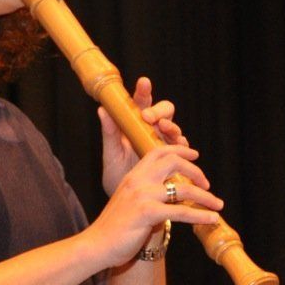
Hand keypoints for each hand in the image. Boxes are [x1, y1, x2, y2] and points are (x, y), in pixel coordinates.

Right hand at [86, 140, 223, 265]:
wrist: (97, 244)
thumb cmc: (113, 228)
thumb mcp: (128, 202)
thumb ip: (146, 193)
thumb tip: (170, 194)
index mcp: (133, 176)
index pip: (158, 152)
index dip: (180, 151)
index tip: (195, 155)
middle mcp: (138, 181)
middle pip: (174, 162)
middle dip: (196, 171)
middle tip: (207, 184)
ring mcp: (143, 196)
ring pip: (184, 189)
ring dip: (206, 197)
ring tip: (218, 205)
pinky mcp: (148, 213)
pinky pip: (181, 212)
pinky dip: (200, 215)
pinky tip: (212, 219)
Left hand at [98, 77, 187, 194]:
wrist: (129, 201)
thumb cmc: (116, 174)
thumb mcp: (111, 153)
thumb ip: (109, 132)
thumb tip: (102, 109)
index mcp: (134, 124)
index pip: (140, 102)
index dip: (143, 91)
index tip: (143, 83)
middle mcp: (152, 130)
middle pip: (164, 111)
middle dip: (159, 111)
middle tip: (150, 118)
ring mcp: (164, 142)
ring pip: (174, 128)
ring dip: (172, 127)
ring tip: (164, 129)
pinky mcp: (174, 157)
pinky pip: (182, 148)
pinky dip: (182, 145)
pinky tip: (180, 146)